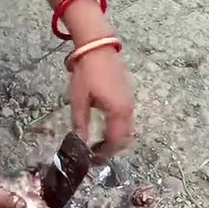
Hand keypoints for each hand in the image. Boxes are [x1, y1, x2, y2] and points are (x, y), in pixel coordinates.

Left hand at [69, 45, 134, 159]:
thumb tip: (80, 144)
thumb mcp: (78, 101)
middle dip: (112, 150)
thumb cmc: (86, 73)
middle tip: (94, 154)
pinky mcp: (127, 95)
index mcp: (118, 112)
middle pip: (125, 139)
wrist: (97, 47)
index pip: (114, 142)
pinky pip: (127, 119)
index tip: (91, 160)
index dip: (104, 154)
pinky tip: (104, 128)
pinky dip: (118, 129)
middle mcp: (128, 109)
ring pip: (127, 129)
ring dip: (115, 139)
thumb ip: (80, 124)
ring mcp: (130, 101)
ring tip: (98, 143)